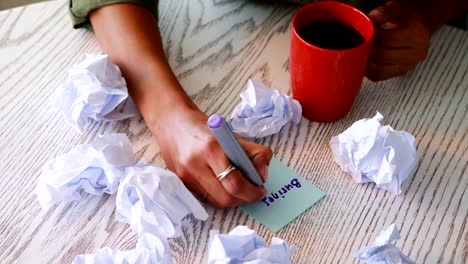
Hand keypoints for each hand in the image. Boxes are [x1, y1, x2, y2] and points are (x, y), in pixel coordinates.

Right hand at [154, 109, 272, 208]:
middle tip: (254, 192)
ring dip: (233, 200)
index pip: (235, 181)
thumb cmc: (204, 128)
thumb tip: (262, 173)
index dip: (252, 190)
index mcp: (211, 147)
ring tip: (240, 190)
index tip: (261, 189)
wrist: (171, 123)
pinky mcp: (180, 182)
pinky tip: (224, 187)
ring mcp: (185, 175)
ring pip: (216, 202)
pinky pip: (205, 198)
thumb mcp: (230, 134)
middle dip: (245, 198)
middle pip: (226, 197)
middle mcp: (195, 163)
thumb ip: (251, 152)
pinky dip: (219, 196)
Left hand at [366, 1, 430, 80]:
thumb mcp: (397, 9)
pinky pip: (379, 76)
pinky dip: (368, 70)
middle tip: (360, 42)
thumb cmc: (405, 18)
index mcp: (418, 35)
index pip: (388, 39)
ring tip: (361, 51)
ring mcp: (409, 66)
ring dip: (365, 61)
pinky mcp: (400, 73)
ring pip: (380, 70)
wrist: (417, 27)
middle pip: (383, 56)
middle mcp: (416, 53)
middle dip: (367, 49)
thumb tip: (373, 18)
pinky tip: (364, 60)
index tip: (366, 31)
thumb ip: (385, 12)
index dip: (372, 35)